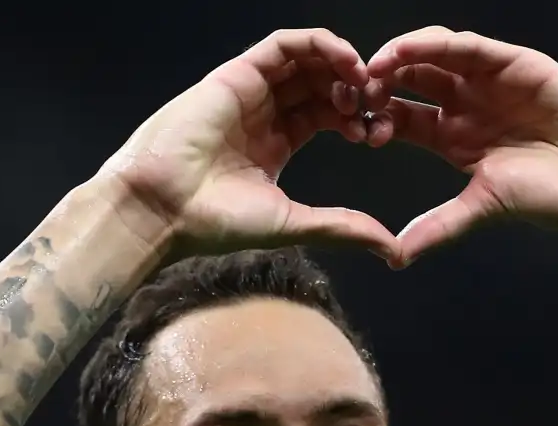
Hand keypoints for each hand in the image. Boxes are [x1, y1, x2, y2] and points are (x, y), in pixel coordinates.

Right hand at [97, 29, 398, 262]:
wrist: (164, 208)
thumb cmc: (217, 222)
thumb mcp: (293, 223)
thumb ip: (342, 227)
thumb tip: (393, 250)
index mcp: (277, 143)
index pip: (328, 115)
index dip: (360, 118)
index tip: (379, 134)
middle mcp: (265, 113)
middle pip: (322, 85)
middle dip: (357, 89)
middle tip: (379, 103)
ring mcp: (251, 91)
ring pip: (306, 60)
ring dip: (342, 62)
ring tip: (366, 81)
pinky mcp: (238, 73)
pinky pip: (283, 45)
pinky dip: (318, 45)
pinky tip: (345, 61)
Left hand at [366, 28, 557, 264]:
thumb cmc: (553, 197)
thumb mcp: (483, 207)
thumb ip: (439, 225)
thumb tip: (395, 256)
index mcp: (454, 137)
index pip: (401, 119)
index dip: (372, 118)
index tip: (346, 126)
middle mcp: (468, 105)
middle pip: (410, 82)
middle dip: (378, 82)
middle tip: (350, 90)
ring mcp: (491, 81)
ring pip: (435, 57)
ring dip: (401, 57)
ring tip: (372, 67)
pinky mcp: (515, 63)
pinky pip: (469, 46)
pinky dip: (435, 44)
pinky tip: (407, 51)